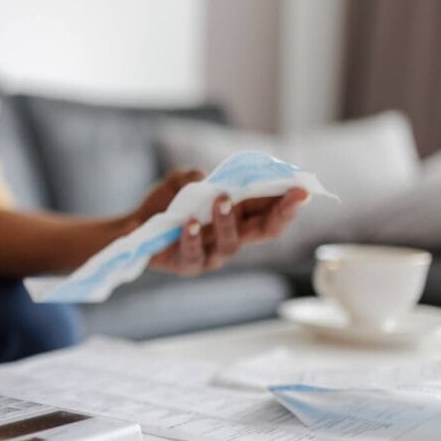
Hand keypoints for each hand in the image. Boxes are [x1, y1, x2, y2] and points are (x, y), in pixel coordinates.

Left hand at [130, 169, 308, 276]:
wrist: (135, 226)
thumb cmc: (166, 204)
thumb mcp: (180, 181)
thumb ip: (194, 176)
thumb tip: (206, 178)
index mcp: (239, 215)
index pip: (271, 210)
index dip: (290, 201)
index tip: (304, 188)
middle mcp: (232, 236)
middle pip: (265, 230)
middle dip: (282, 213)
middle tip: (293, 196)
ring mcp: (211, 253)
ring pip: (230, 243)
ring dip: (228, 220)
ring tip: (220, 200)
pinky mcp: (188, 264)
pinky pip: (194, 255)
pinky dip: (192, 239)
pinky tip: (188, 224)